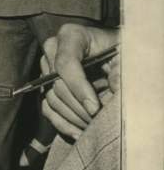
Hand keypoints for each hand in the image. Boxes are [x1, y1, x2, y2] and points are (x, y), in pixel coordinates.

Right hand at [40, 24, 120, 140]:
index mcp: (71, 36)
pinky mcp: (45, 86)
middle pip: (57, 85)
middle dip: (79, 107)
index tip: (95, 109)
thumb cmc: (117, 49)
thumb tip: (113, 86)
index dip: (79, 88)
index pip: (66, 64)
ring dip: (72, 117)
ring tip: (93, 127)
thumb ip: (121, 66)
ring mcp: (46, 68)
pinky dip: (62, 124)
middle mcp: (53, 50)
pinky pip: (47, 109)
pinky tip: (79, 133)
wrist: (109, 51)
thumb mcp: (123, 52)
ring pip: (51, 99)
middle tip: (98, 120)